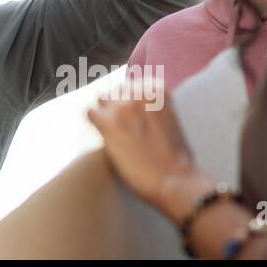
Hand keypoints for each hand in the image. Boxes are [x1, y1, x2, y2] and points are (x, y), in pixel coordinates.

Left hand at [87, 92, 203, 219]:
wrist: (175, 181)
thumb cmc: (177, 159)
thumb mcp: (172, 120)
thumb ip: (154, 108)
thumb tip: (140, 109)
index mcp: (158, 89)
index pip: (132, 85)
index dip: (129, 102)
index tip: (132, 118)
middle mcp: (139, 92)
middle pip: (116, 90)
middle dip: (117, 106)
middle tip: (122, 128)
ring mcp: (122, 106)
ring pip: (101, 98)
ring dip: (105, 113)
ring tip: (113, 133)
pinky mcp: (108, 123)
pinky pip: (89, 113)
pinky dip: (94, 124)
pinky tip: (104, 138)